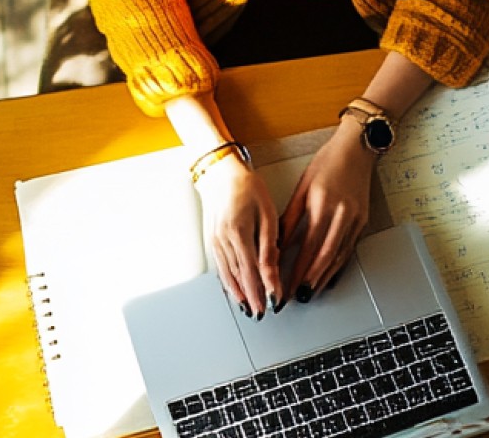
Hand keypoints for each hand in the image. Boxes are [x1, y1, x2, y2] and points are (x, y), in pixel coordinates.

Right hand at [195, 158, 282, 318]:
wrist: (221, 175)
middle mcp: (223, 241)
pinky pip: (221, 268)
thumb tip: (272, 270)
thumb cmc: (247, 188)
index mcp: (239, 233)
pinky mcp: (212, 242)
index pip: (255, 269)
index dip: (265, 288)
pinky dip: (228, 283)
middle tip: (262, 314)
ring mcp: (215, 242)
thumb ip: (269, 245)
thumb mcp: (266, 213)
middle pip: (240, 276)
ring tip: (248, 309)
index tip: (275, 301)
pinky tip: (234, 291)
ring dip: (239, 294)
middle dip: (252, 297)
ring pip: (228, 275)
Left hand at [280, 123, 376, 299]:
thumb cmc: (327, 163)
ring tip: (313, 292)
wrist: (357, 149)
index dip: (298, 270)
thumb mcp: (303, 187)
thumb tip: (277, 243)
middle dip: (311, 280)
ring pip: (340, 257)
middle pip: (325, 257)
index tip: (287, 286)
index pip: (309, 247)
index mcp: (323, 205)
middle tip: (300, 297)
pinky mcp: (363, 221)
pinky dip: (339, 266)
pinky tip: (330, 276)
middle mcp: (342, 215)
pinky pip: (349, 249)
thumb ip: (290, 217)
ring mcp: (355, 220)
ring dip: (325, 278)